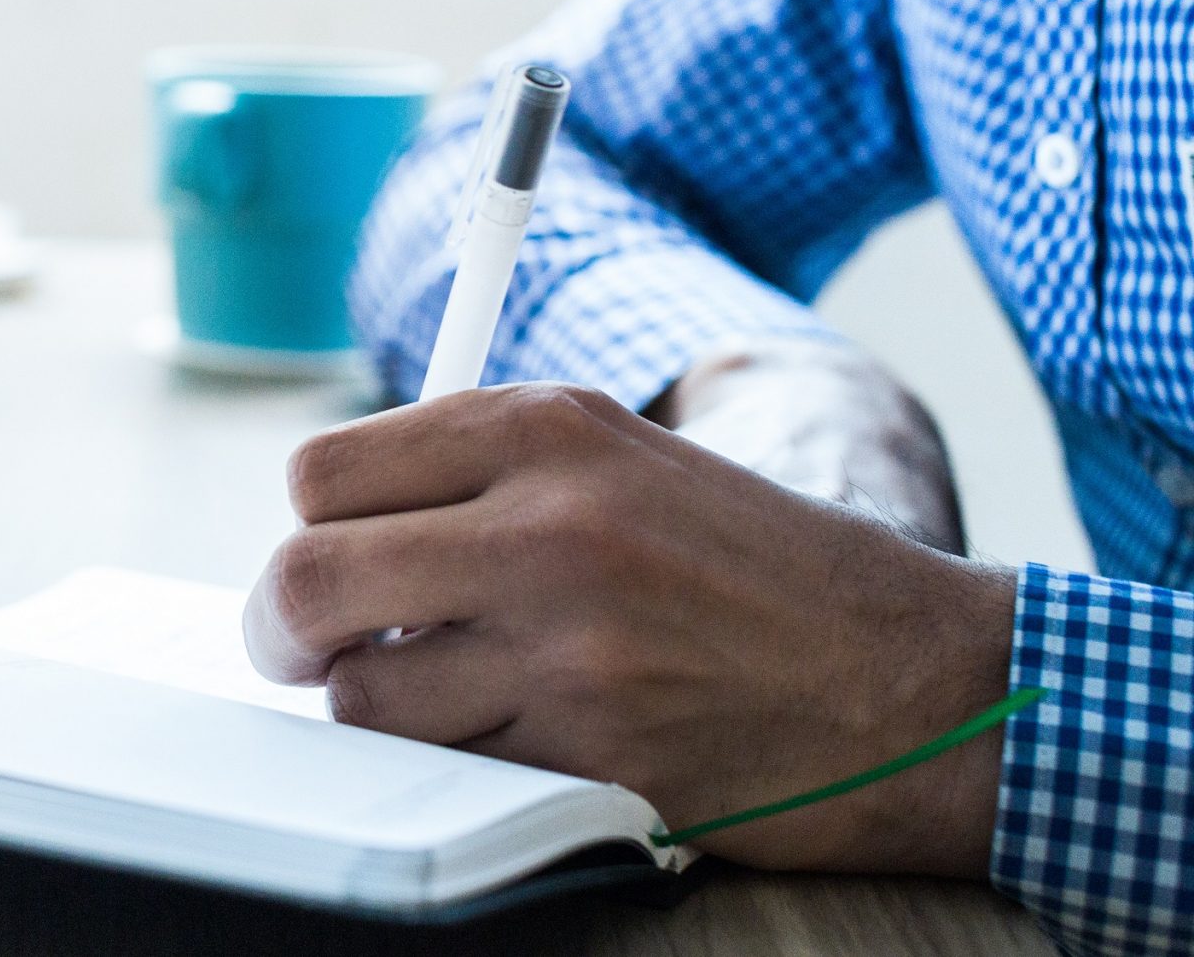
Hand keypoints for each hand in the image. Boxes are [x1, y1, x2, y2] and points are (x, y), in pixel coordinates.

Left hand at [244, 383, 1017, 874]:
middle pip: (307, 577)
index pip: (323, 472)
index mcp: (545, 431)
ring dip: (378, 705)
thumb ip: (477, 472)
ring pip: (360, 694)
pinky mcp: (594, 759)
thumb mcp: (620, 458)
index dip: (312, 523)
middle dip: (286, 624)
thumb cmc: (751, 567)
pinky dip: (455, 762)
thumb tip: (328, 524)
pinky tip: (516, 735)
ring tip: (444, 689)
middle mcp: (549, 527)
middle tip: (305, 643)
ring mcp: (570, 649)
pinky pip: (444, 770)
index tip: (334, 553)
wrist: (914, 680)